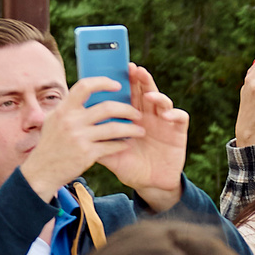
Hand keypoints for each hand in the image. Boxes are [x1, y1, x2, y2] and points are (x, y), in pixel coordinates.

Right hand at [22, 75, 147, 201]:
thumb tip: (86, 92)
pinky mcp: (86, 154)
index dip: (103, 82)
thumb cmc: (50, 144)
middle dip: (127, 109)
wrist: (42, 171)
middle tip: (137, 113)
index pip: (84, 86)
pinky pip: (112, 146)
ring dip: (131, 129)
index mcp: (63, 110)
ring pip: (114, 128)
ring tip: (140, 130)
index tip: (117, 85)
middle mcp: (71, 121)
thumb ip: (69, 108)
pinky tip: (127, 144)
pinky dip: (122, 145)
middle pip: (107, 107)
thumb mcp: (53, 120)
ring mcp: (79, 138)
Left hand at [97, 65, 191, 210]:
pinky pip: (180, 118)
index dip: (126, 81)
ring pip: (163, 101)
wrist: (150, 184)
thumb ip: (97, 141)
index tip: (118, 70)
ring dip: (157, 95)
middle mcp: (149, 115)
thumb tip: (75, 132)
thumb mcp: (110, 154)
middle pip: (146, 91)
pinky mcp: (178, 132)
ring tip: (148, 95)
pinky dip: (174, 114)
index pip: (130, 94)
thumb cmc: (130, 166)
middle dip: (141, 79)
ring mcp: (164, 122)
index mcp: (133, 116)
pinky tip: (165, 116)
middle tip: (134, 69)